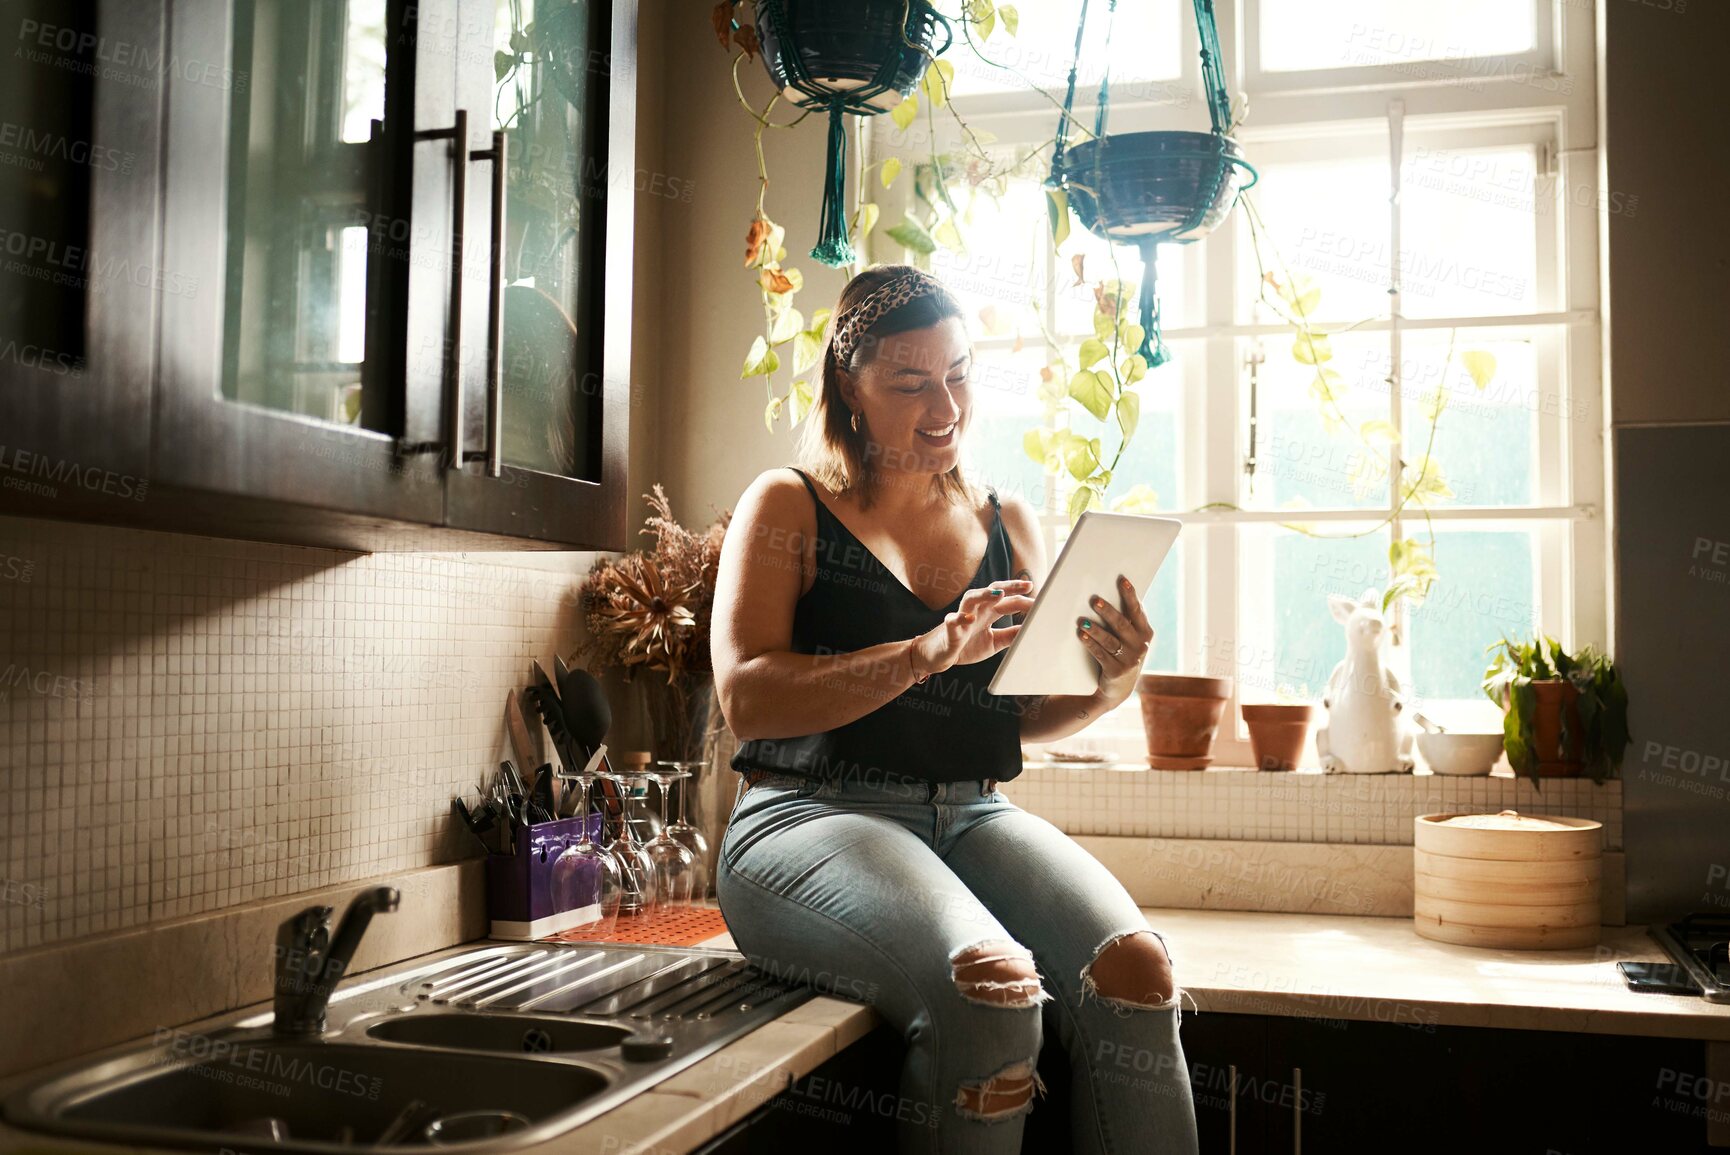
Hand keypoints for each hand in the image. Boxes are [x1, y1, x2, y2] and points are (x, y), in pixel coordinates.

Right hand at [913, 580, 1035, 676]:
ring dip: (984, 594)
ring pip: (971, 599)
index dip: (1022, 598)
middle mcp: (976, 611)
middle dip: (1009, 587)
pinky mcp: (949, 630)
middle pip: (992, 592)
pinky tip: (969, 618)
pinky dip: (960, 618)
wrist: (938, 656)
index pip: (1007, 600)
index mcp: (987, 613)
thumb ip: (1011, 635)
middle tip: (1027, 585)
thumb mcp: (994, 642)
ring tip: (998, 593)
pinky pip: (953, 621)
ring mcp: (961, 618)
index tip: (1041, 598)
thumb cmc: (965, 645)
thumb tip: (1031, 629)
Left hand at [1077, 573, 1154, 702]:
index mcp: (1145, 632)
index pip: (1137, 610)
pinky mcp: (1116, 672)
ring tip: (1081, 621)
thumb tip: (1105, 594)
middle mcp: (1140, 645)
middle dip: (1107, 611)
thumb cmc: (1121, 653)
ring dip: (1095, 630)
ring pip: (1110, 640)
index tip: (1121, 580)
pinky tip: (1082, 636)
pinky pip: (1101, 655)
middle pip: (1122, 624)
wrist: (1118, 688)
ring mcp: (1130, 660)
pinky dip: (1091, 644)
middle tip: (1093, 600)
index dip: (1130, 595)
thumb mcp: (1130, 638)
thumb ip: (1125, 620)